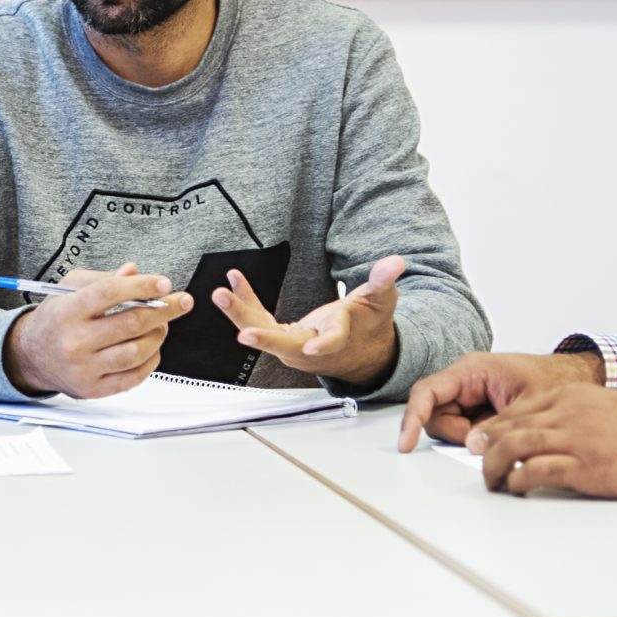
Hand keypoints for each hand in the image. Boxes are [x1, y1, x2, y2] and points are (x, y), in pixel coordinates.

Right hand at [1, 264, 192, 398]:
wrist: (31, 356)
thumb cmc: (56, 318)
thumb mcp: (69, 289)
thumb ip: (102, 279)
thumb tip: (134, 272)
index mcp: (67, 311)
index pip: (109, 293)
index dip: (141, 286)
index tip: (164, 282)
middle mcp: (75, 341)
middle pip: (130, 323)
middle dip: (164, 310)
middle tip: (181, 301)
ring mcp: (85, 369)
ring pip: (137, 351)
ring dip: (158, 334)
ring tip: (162, 325)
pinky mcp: (94, 389)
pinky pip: (134, 376)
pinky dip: (151, 359)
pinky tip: (151, 347)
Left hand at [216, 255, 404, 387]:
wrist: (360, 354)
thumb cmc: (369, 326)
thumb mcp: (381, 301)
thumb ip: (383, 281)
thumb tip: (395, 262)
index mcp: (338, 339)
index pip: (332, 341)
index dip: (324, 344)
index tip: (314, 346)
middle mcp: (310, 348)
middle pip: (284, 344)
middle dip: (263, 337)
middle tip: (244, 332)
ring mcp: (292, 345)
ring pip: (263, 333)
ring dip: (240, 314)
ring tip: (220, 293)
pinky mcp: (281, 338)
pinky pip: (259, 320)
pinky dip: (245, 302)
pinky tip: (232, 281)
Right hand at [400, 350, 605, 450]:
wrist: (574, 379)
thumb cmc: (555, 380)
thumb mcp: (528, 405)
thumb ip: (497, 426)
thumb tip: (471, 445)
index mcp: (472, 370)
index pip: (427, 392)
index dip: (412, 418)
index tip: (406, 444)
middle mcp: (465, 381)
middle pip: (434, 413)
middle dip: (455, 434)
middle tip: (485, 440)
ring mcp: (469, 395)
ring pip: (447, 424)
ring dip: (467, 437)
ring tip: (499, 433)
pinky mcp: (476, 408)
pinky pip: (462, 428)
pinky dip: (475, 438)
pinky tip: (496, 435)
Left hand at [465, 384, 616, 498]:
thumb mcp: (606, 408)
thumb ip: (575, 416)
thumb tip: (548, 434)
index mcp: (572, 396)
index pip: (517, 409)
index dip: (494, 427)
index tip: (483, 441)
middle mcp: (568, 413)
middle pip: (508, 427)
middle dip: (485, 447)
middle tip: (477, 461)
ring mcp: (575, 439)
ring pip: (513, 447)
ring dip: (493, 467)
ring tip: (492, 482)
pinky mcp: (584, 468)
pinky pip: (535, 471)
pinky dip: (517, 481)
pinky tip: (515, 488)